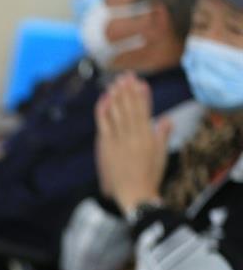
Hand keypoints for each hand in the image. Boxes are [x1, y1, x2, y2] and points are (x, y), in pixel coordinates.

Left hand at [95, 73, 170, 212]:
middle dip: (128, 91)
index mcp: (148, 136)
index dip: (142, 95)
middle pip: (130, 108)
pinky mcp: (106, 146)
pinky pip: (104, 124)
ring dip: (116, 96)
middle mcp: (133, 135)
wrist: (134, 193)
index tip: (141, 82)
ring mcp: (118, 140)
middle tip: (127, 76)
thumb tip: (166, 119)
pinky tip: (103, 100)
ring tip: (115, 83)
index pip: (145, 110)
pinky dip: (103, 111)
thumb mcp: (161, 154)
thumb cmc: (150, 176)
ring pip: (117, 113)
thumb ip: (162, 135)